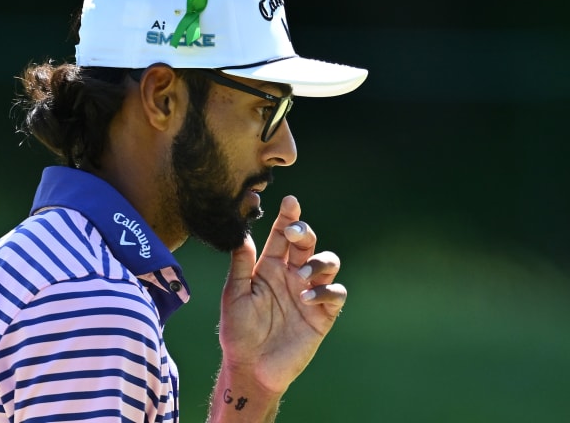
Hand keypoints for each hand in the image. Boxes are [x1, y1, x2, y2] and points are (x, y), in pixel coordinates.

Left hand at [219, 195, 346, 394]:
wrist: (251, 368)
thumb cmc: (238, 332)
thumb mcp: (234, 295)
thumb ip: (240, 265)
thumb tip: (241, 233)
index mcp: (270, 267)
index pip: (281, 236)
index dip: (288, 217)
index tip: (290, 202)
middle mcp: (292, 275)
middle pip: (307, 243)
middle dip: (304, 232)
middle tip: (295, 232)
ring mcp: (309, 293)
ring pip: (328, 263)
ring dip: (318, 262)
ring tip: (302, 275)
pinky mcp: (322, 315)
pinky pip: (335, 294)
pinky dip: (326, 291)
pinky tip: (307, 298)